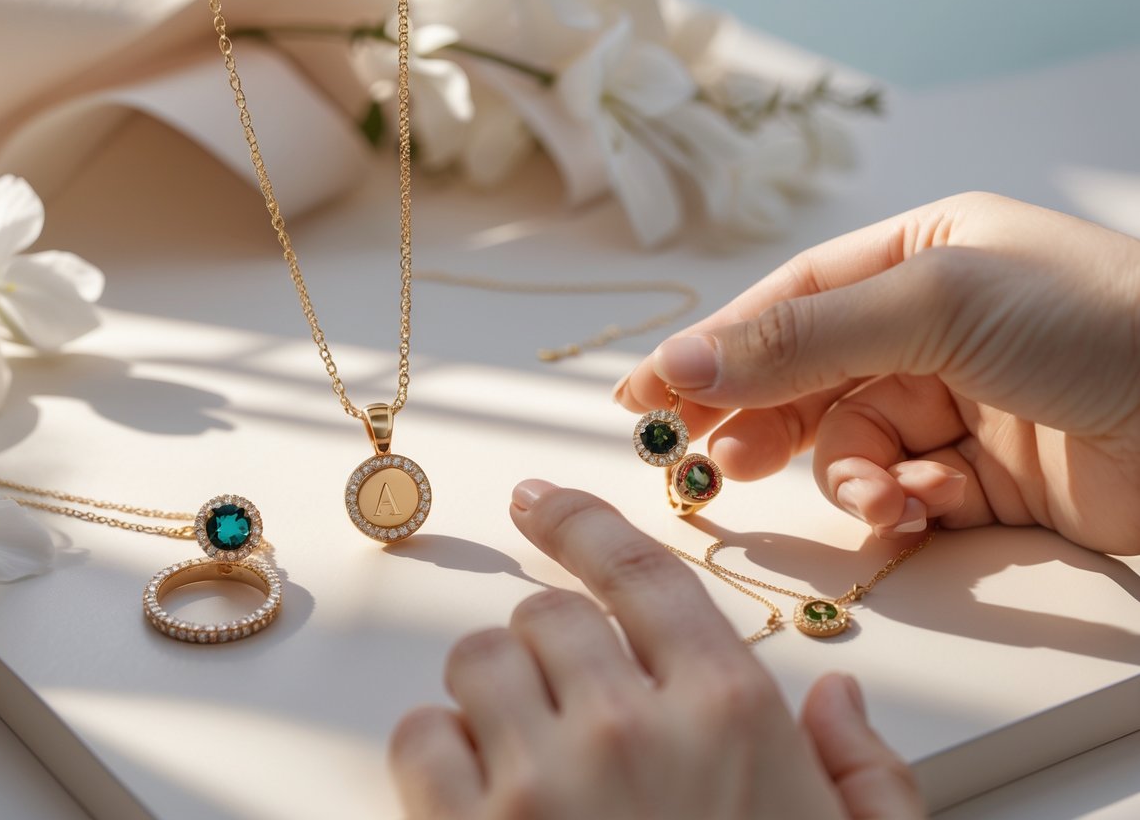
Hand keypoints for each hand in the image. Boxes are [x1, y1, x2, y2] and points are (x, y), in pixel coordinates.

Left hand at [389, 481, 924, 819]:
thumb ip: (869, 778)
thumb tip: (836, 700)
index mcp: (730, 713)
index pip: (639, 569)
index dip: (580, 520)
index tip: (538, 499)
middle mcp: (632, 726)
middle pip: (548, 612)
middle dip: (551, 646)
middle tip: (568, 701)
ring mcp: (543, 781)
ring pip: (478, 659)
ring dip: (493, 693)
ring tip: (528, 755)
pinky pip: (419, 733)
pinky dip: (437, 750)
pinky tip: (480, 796)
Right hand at [616, 192, 1139, 553]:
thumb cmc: (1093, 324)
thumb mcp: (931, 304)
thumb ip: (800, 338)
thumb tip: (681, 359)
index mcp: (917, 258)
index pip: (786, 304)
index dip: (712, 350)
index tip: (643, 398)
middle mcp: (929, 328)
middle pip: (805, 379)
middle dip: (761, 422)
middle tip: (711, 462)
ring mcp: (955, 405)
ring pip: (848, 447)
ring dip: (848, 479)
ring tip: (873, 498)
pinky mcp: (982, 477)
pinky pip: (901, 494)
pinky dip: (900, 509)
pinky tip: (923, 508)